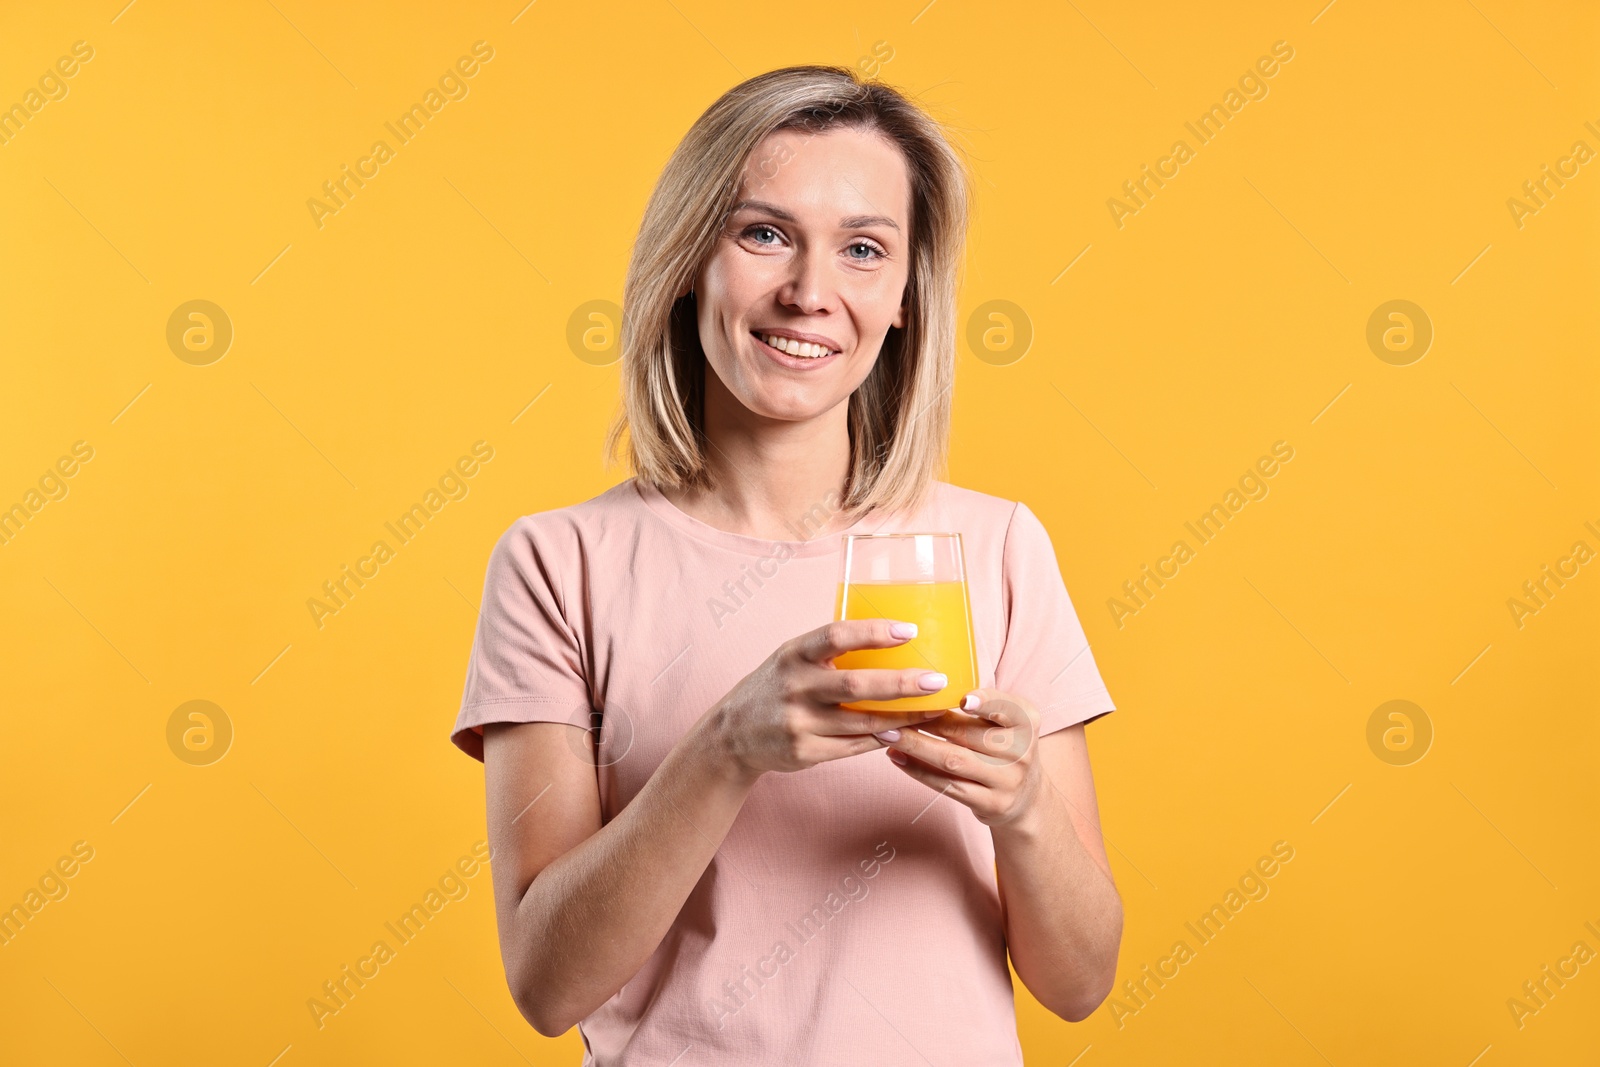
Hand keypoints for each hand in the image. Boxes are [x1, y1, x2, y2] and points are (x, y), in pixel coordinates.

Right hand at [705, 619, 949, 780]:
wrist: (732, 734)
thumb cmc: (777, 686)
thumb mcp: (792, 658)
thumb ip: (830, 651)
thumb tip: (893, 642)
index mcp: (793, 654)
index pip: (836, 636)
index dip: (874, 632)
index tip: (910, 630)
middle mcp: (794, 687)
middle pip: (855, 685)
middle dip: (901, 683)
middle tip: (936, 680)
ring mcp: (798, 723)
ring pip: (861, 722)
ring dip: (902, 717)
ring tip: (933, 710)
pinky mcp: (804, 752)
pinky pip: (852, 746)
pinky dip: (880, 739)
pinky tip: (901, 732)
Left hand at [873, 688, 1043, 828]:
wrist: (1026, 796)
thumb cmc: (1004, 746)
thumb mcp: (1006, 720)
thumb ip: (979, 704)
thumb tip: (925, 685)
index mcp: (1027, 721)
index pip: (1006, 707)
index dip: (986, 702)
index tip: (963, 699)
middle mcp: (1022, 751)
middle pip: (968, 734)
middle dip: (928, 721)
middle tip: (894, 710)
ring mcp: (1008, 781)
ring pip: (953, 761)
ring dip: (915, 745)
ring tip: (887, 733)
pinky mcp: (991, 804)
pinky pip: (947, 786)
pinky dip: (918, 771)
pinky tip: (897, 757)